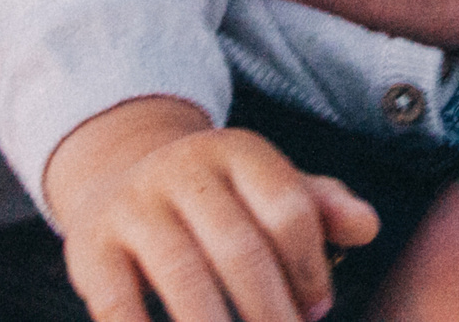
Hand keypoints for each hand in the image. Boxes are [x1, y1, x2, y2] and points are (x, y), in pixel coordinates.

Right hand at [46, 97, 378, 321]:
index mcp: (238, 152)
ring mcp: (134, 206)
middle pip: (240, 247)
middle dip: (272, 311)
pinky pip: (119, 304)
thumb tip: (367, 227)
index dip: (310, 268)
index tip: (318, 310)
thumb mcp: (268, 186)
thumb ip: (320, 206)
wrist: (119, 171)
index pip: (288, 208)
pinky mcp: (91, 247)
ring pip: (183, 277)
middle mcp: (184, 171)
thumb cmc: (218, 197)